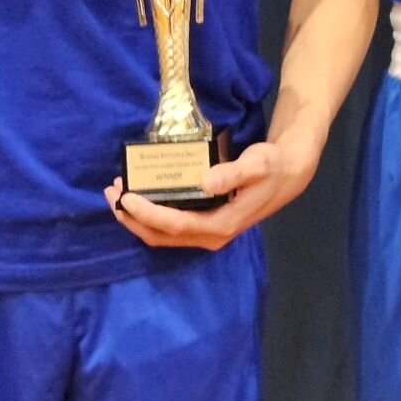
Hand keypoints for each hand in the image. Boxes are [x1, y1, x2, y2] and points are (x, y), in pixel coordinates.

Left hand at [103, 140, 311, 251]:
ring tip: (118, 193)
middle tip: (112, 192)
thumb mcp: (258, 163)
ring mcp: (207, 233)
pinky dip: (150, 215)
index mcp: (221, 225)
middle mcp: (210, 236)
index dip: (147, 213)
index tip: (126, 197)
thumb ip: (234, 173)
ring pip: (162, 234)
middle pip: (161, 235)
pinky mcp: (205, 224)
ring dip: (137, 218)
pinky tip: (142, 196)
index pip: (175, 224)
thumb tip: (205, 181)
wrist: (288, 174)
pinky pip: (170, 227)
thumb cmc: (272, 166)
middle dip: (132, 218)